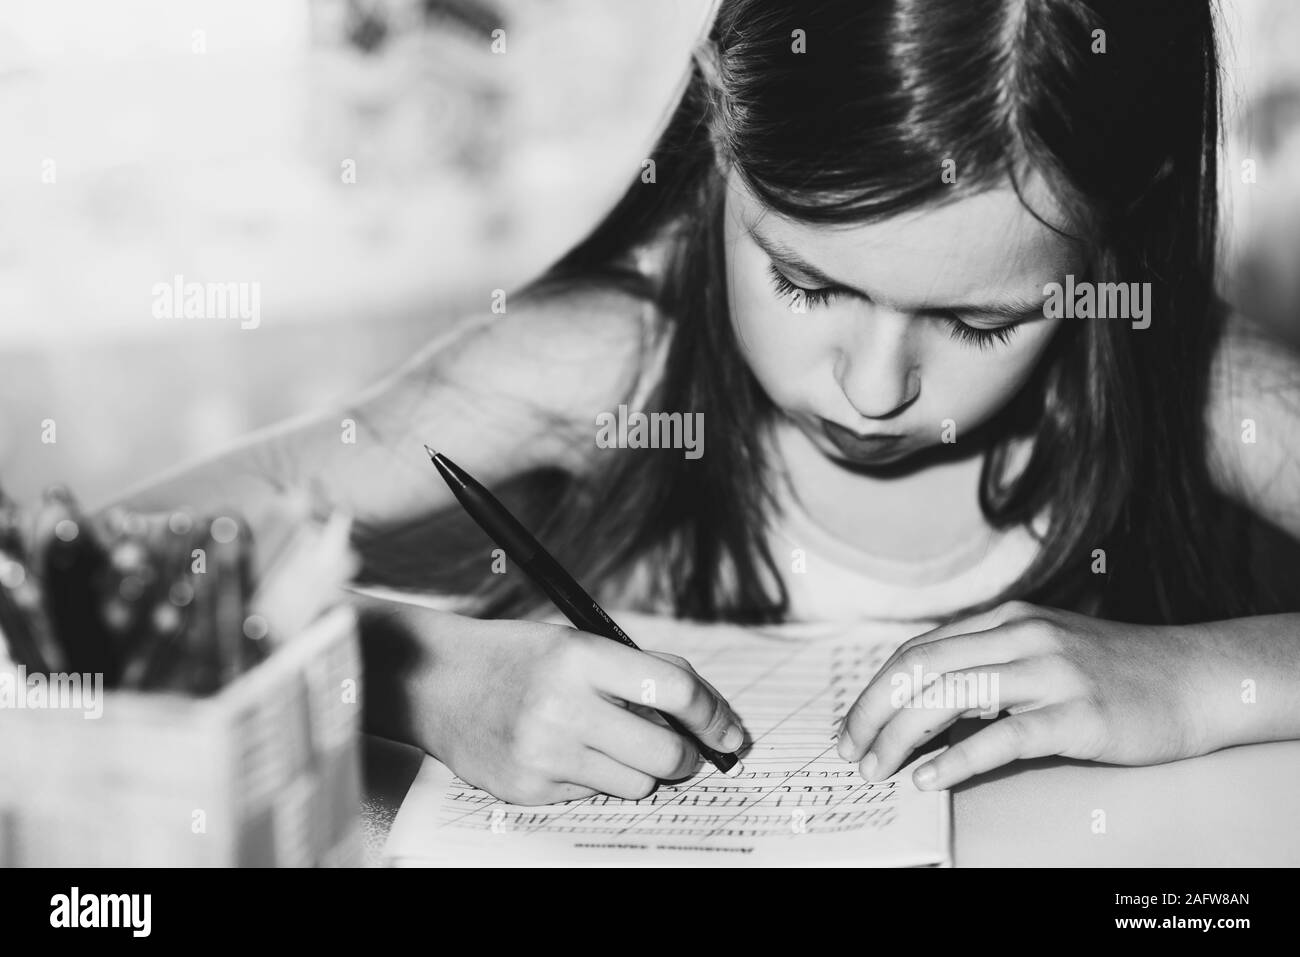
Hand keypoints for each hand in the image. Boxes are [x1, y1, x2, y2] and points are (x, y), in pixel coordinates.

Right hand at [403, 612, 744, 805]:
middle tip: (685, 750)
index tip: (728, 730)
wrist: (439, 684)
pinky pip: (595, 796)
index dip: (713, 714)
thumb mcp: (581, 642)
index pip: (675, 690)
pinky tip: (568, 752)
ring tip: (611, 742)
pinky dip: (597, 779)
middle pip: (666, 753)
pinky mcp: (529, 790)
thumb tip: (709, 711)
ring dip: (641, 770)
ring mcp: (543, 755)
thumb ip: (643, 670)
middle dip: (686, 756)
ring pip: (637, 784)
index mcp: (581, 657)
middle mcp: (562, 707)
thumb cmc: (521, 658)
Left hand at [836, 601, 1215, 789]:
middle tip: (851, 751)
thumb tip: (922, 707)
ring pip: (949, 696)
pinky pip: (1001, 736)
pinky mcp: (1076, 714)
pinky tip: (930, 778)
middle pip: (920, 669)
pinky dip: (956, 760)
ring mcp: (1049, 672)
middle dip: (873, 712)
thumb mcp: (1041, 651)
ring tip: (879, 767)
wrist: (1195, 678)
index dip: (875, 689)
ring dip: (901, 736)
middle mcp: (1019, 635)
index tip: (852, 726)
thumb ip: (987, 666)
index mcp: (1004, 620)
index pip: (917, 651)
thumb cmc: (1113, 672)